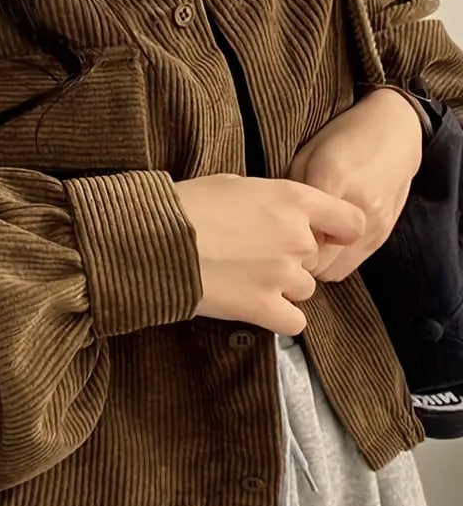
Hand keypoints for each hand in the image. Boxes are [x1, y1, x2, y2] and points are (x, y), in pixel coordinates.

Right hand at [172, 174, 364, 335]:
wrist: (156, 239)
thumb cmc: (187, 205)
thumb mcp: (235, 184)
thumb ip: (269, 199)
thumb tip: (275, 212)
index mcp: (293, 199)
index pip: (350, 220)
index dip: (339, 230)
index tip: (326, 236)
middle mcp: (297, 237)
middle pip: (316, 257)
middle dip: (292, 259)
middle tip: (255, 255)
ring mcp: (283, 275)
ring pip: (304, 289)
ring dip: (282, 287)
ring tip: (245, 278)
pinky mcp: (264, 307)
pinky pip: (293, 321)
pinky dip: (277, 316)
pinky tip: (254, 304)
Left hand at [287, 88, 423, 281]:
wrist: (395, 131)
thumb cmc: (342, 139)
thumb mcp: (306, 156)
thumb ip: (292, 194)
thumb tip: (273, 229)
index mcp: (333, 179)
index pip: (299, 236)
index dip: (281, 245)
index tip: (273, 238)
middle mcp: (358, 206)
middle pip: (317, 263)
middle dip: (297, 260)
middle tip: (285, 245)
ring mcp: (376, 224)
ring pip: (334, 271)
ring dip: (317, 264)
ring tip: (307, 244)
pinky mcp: (384, 234)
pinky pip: (352, 265)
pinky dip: (335, 260)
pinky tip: (327, 242)